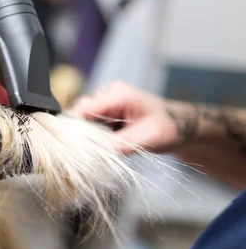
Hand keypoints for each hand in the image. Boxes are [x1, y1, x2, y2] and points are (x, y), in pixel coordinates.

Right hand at [68, 81, 190, 153]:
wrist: (179, 125)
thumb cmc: (168, 128)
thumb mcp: (146, 139)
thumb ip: (119, 144)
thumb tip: (93, 154)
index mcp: (117, 94)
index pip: (83, 108)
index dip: (74, 127)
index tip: (71, 147)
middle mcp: (107, 94)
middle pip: (79, 113)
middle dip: (81, 134)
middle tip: (90, 152)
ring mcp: (104, 102)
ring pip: (81, 120)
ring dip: (87, 136)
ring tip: (101, 148)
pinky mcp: (103, 111)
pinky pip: (88, 124)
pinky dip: (92, 136)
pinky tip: (104, 143)